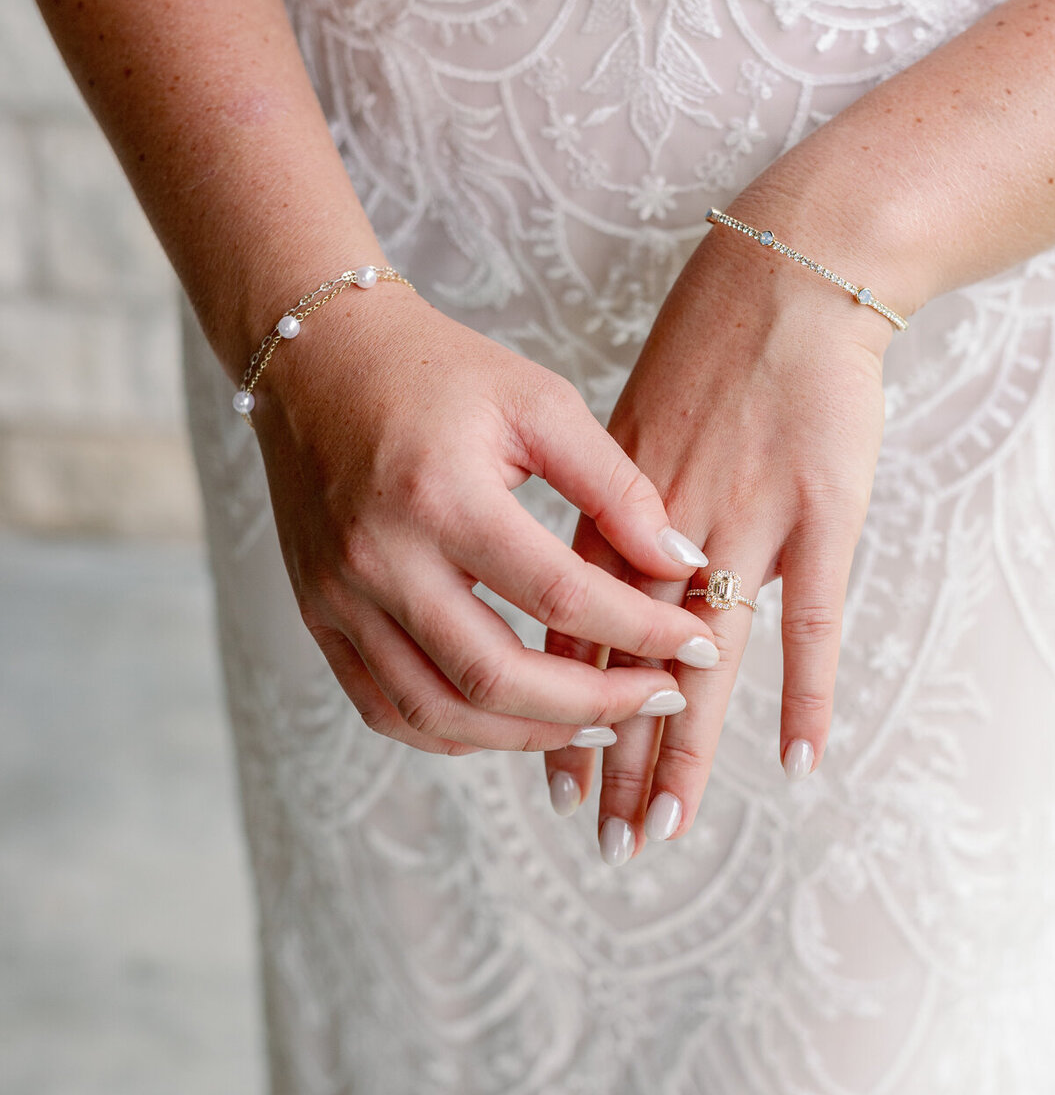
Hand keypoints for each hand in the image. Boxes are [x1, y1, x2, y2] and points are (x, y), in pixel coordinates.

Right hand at [247, 281, 719, 754]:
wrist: (316, 358)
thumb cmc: (436, 369)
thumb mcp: (540, 403)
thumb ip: (616, 488)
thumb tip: (683, 565)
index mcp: (440, 497)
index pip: (559, 597)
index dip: (640, 631)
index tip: (697, 642)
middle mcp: (380, 560)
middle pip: (496, 678)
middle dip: (594, 705)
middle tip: (660, 698)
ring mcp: (339, 598)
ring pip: (438, 713)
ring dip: (529, 737)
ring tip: (599, 724)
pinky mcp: (318, 618)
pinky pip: (387, 710)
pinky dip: (457, 732)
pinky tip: (515, 720)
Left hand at [542, 195, 892, 848]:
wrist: (784, 280)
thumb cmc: (709, 361)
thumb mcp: (634, 436)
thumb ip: (609, 522)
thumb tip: (582, 595)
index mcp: (612, 514)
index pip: (576, 638)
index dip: (569, 715)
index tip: (557, 784)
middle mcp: (666, 531)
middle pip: (630, 666)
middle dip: (619, 758)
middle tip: (609, 840)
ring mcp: (745, 524)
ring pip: (707, 661)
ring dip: (687, 749)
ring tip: (669, 824)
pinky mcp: (820, 514)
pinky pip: (812, 621)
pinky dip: (807, 693)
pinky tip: (802, 760)